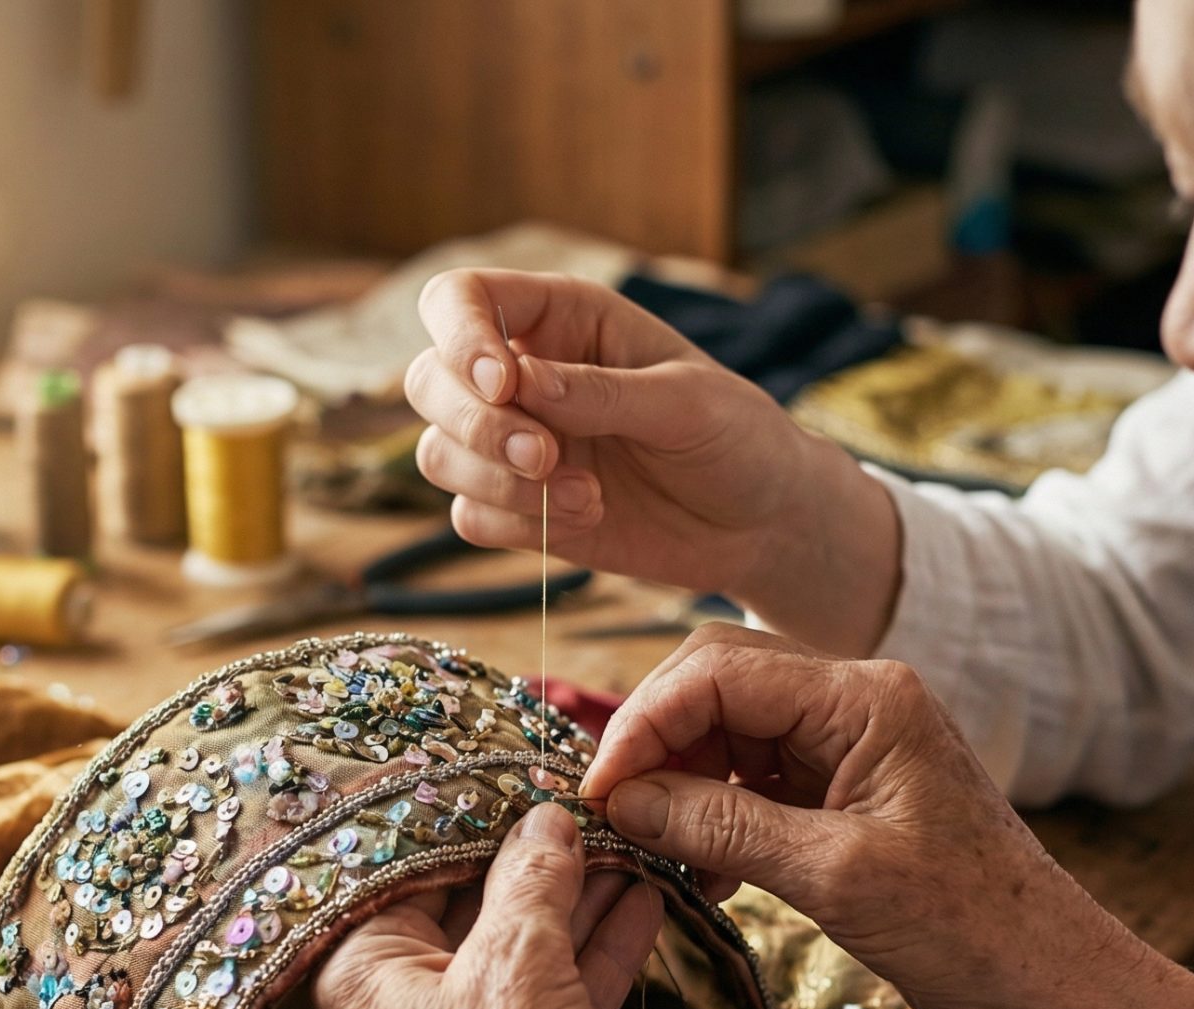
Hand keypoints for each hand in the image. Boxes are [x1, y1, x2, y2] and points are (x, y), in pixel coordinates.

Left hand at [314, 804, 676, 1008]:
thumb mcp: (519, 966)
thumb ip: (531, 879)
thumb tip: (543, 819)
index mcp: (363, 974)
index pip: (406, 866)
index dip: (467, 816)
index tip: (518, 773)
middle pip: (466, 904)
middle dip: (534, 857)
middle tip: (588, 803)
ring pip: (519, 950)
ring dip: (575, 899)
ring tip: (631, 842)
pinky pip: (553, 995)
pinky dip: (595, 952)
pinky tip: (644, 902)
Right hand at [408, 269, 900, 652]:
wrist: (763, 522)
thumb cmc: (737, 437)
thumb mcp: (686, 401)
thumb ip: (601, 391)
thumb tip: (517, 382)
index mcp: (562, 318)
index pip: (461, 298)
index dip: (460, 336)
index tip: (502, 384)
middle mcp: (524, 375)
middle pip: (430, 381)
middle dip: (477, 425)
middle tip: (546, 456)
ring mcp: (516, 445)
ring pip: (438, 453)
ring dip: (497, 481)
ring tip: (585, 497)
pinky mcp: (521, 509)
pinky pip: (468, 516)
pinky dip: (514, 523)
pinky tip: (586, 519)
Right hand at [580, 626, 1126, 1008]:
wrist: (1046, 982)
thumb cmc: (968, 926)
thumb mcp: (833, 875)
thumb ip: (722, 827)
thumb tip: (621, 801)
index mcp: (866, 698)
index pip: (720, 671)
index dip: (644, 724)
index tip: (598, 791)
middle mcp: (857, 702)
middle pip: (718, 683)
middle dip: (655, 742)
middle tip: (610, 811)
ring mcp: (851, 745)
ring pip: (730, 731)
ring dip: (681, 784)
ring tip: (656, 849)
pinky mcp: (846, 790)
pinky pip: (755, 778)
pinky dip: (714, 815)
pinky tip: (703, 873)